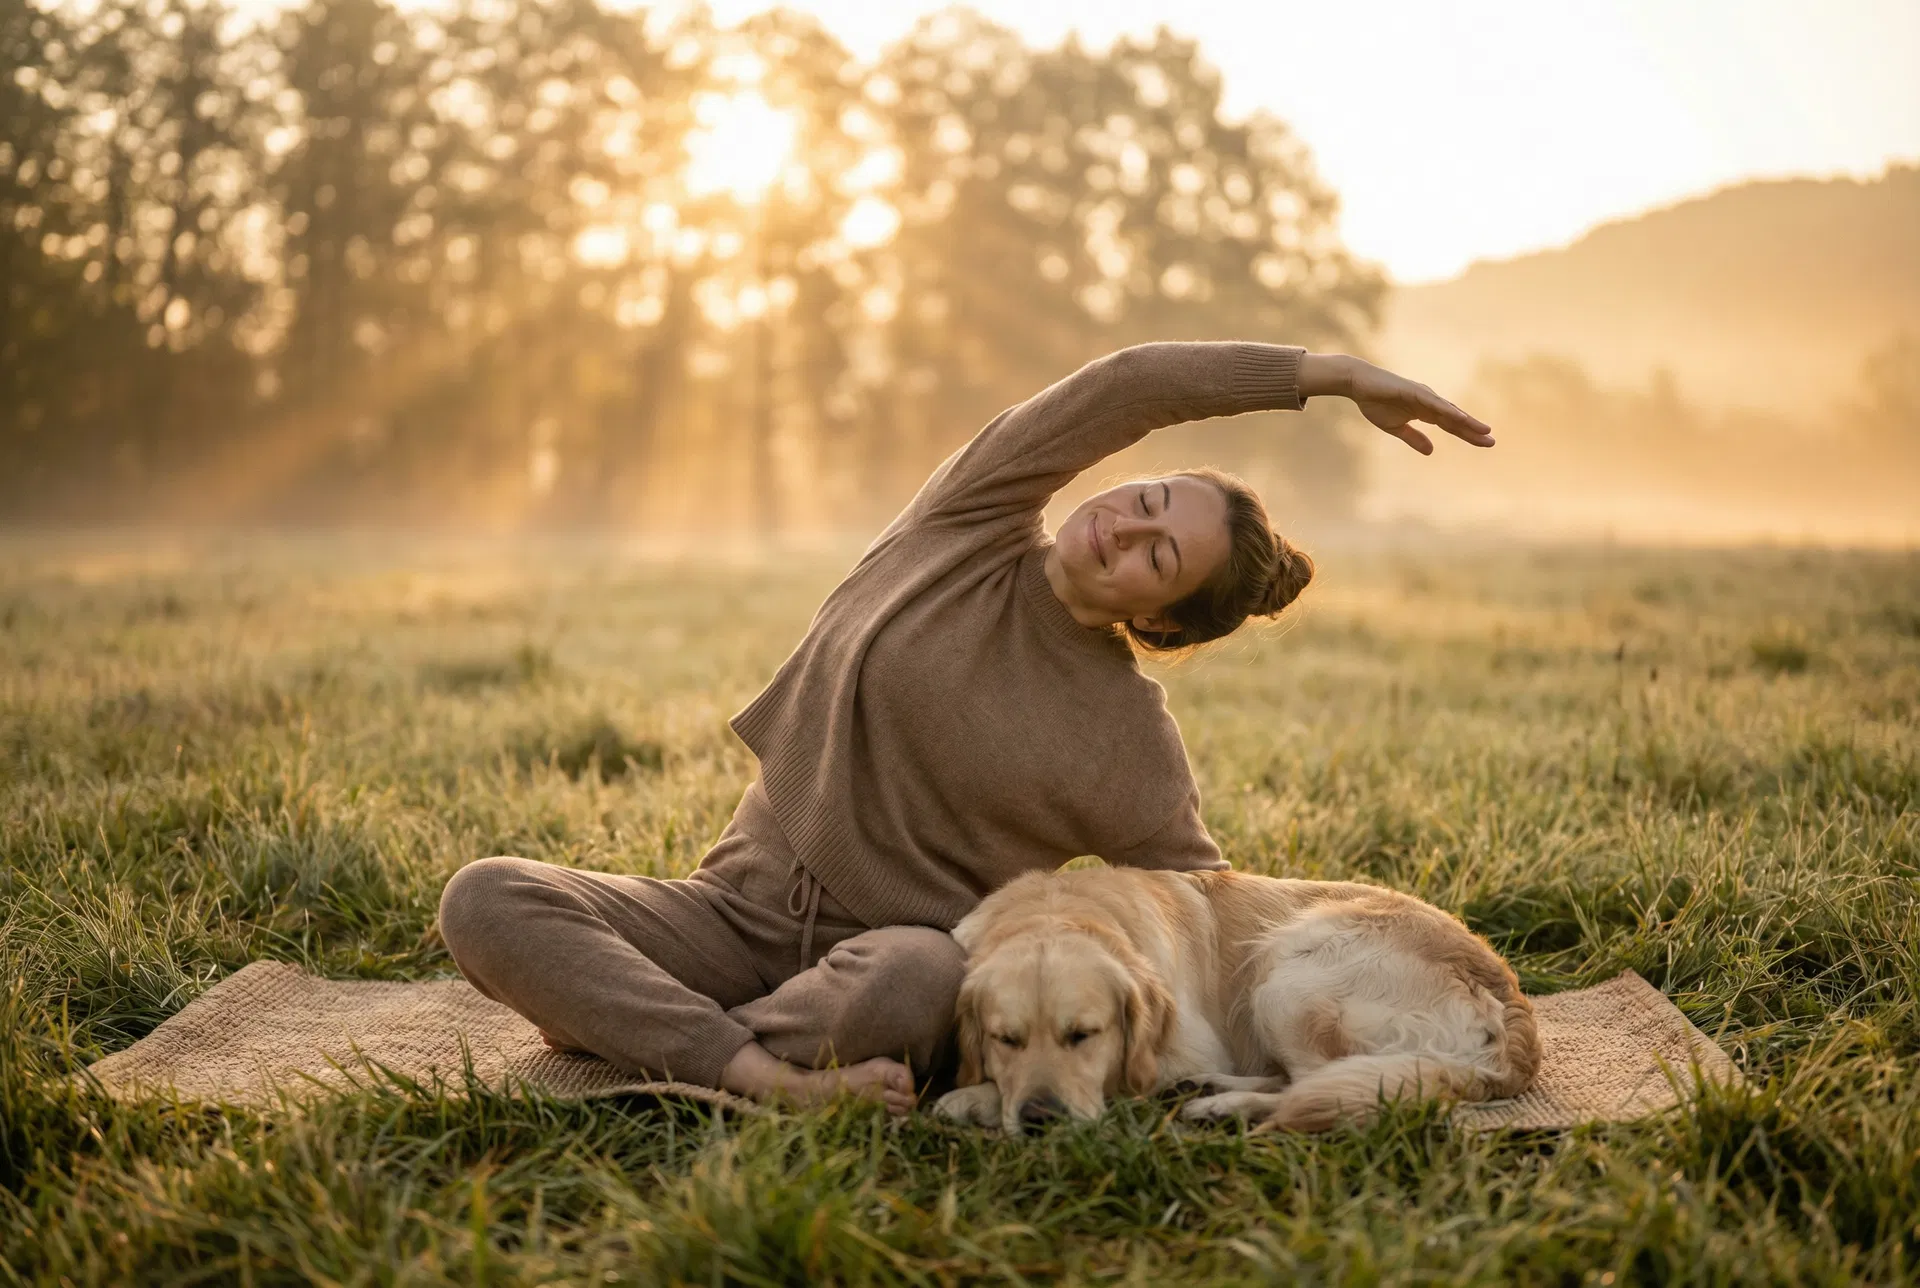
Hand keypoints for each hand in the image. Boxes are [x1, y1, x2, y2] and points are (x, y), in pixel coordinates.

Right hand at [1337, 357, 1494, 454]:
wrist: (1358, 384)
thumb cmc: (1375, 402)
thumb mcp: (1396, 428)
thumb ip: (1414, 438)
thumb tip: (1431, 451)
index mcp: (1426, 412)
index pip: (1451, 425)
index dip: (1468, 435)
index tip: (1485, 443)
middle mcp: (1430, 402)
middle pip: (1455, 419)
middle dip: (1473, 430)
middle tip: (1492, 441)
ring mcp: (1423, 396)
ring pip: (1450, 411)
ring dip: (1467, 421)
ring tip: (1484, 431)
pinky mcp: (1414, 391)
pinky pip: (1435, 404)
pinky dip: (1449, 411)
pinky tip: (1461, 418)